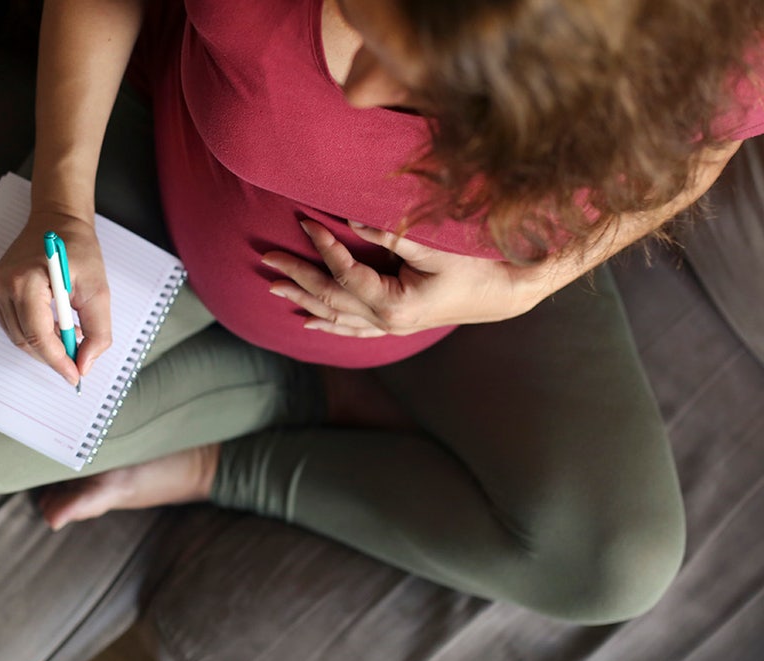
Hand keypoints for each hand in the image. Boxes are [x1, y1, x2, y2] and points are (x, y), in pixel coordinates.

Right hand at [0, 212, 112, 383]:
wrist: (57, 221)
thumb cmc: (78, 249)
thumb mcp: (98, 290)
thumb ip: (97, 331)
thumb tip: (84, 364)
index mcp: (27, 281)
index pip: (38, 336)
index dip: (58, 361)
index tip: (75, 375)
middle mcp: (4, 285)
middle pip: (26, 341)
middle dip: (53, 356)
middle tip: (77, 361)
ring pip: (18, 337)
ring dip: (45, 346)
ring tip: (70, 337)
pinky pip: (13, 324)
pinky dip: (35, 334)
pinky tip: (56, 327)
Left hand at [263, 219, 557, 335]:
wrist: (508, 291)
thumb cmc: (477, 264)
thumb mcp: (433, 246)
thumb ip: (390, 234)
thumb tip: (348, 218)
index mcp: (394, 304)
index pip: (345, 273)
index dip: (322, 247)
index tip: (303, 222)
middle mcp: (387, 321)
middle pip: (330, 299)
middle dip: (296, 277)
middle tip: (266, 260)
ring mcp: (390, 328)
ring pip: (336, 317)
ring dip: (304, 301)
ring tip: (274, 288)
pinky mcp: (396, 325)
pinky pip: (353, 328)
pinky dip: (329, 323)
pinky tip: (308, 322)